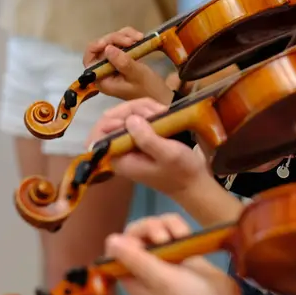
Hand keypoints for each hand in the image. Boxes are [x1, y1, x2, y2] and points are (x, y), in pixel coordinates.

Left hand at [83, 28, 175, 102]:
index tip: (109, 42)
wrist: (163, 96)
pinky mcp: (123, 59)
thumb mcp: (137, 75)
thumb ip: (122, 62)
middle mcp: (105, 72)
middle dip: (115, 40)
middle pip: (101, 48)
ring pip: (112, 43)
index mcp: (103, 79)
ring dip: (124, 36)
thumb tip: (108, 48)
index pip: (90, 60)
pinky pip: (121, 44)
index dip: (96, 47)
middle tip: (132, 40)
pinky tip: (140, 38)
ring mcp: (114, 65)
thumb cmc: (150, 89)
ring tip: (139, 38)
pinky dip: (129, 37)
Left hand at [89, 99, 211, 198]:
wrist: (194, 183)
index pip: (102, 132)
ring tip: (164, 113)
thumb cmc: (182, 171)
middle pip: (113, 120)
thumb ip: (146, 138)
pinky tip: (163, 115)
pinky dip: (149, 114)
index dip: (116, 118)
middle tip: (158, 111)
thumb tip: (130, 119)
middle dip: (134, 110)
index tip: (140, 116)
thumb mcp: (167, 154)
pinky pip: (137, 121)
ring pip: (126, 117)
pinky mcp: (140, 141)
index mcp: (120, 159)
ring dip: (144, 110)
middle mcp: (120, 151)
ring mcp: (130, 145)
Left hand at [103, 216, 245, 294]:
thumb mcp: (161, 279)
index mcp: (132, 278)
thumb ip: (136, 259)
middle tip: (166, 238)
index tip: (147, 241)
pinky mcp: (180, 250)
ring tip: (181, 238)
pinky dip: (179, 228)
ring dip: (167, 226)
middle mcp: (144, 267)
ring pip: (155, 227)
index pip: (116, 250)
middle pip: (135, 234)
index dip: (128, 239)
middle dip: (150, 229)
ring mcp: (163, 258)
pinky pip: (172, 229)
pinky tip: (188, 236)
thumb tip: (110, 240)